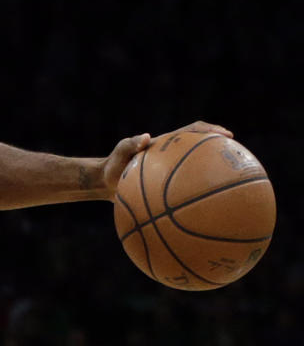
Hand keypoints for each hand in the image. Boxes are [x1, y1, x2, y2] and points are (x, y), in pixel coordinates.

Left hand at [101, 120, 231, 199]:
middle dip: (222, 153)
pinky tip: (207, 214)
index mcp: (168, 144)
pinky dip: (197, 200)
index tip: (228, 136)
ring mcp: (173, 173)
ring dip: (215, 177)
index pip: (193, 132)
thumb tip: (144, 137)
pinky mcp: (169, 189)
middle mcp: (175, 157)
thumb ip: (129, 145)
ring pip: (199, 173)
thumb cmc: (113, 165)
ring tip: (235, 188)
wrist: (105, 183)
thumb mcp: (119, 153)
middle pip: (204, 151)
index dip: (211, 131)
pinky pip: (186, 194)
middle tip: (240, 160)